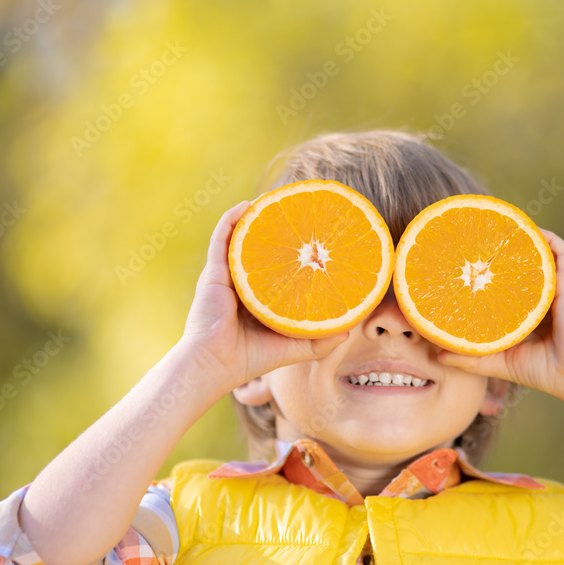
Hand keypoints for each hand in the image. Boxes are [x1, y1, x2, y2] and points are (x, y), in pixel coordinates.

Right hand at [179, 201, 347, 400]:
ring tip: (275, 201)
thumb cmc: (250, 358)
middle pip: (261, 249)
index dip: (293, 253)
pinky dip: (232, 219)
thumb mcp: (294, 348)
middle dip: (277, 230)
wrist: (215, 363)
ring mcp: (227, 275)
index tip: (313, 238)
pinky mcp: (214, 272)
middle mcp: (242, 283)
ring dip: (255, 217)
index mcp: (259, 298)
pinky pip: (221, 238)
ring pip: (242, 238)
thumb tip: (349, 331)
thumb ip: (320, 340)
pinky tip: (247, 205)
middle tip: (299, 214)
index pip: (277, 269)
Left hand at [439, 230, 563, 406]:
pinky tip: (530, 230)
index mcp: (529, 314)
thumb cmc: (544, 372)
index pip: (509, 286)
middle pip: (523, 268)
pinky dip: (549, 240)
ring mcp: (558, 289)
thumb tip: (437, 355)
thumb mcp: (500, 362)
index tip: (471, 262)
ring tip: (504, 227)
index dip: (492, 273)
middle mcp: (543, 298)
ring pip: (541, 256)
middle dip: (505, 252)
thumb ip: (471, 358)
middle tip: (482, 239)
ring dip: (526, 240)